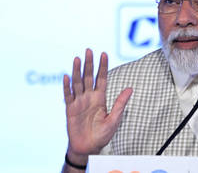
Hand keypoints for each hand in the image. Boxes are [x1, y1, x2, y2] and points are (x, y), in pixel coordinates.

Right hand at [63, 49, 132, 163]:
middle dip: (89, 63)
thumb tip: (131, 89)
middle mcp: (89, 97)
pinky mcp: (70, 109)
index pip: (102, 78)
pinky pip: (68, 96)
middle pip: (88, 77)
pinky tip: (66, 76)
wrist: (88, 147)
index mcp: (100, 98)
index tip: (104, 53)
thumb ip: (120, 103)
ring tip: (77, 58)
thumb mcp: (114, 119)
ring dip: (77, 71)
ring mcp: (79, 102)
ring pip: (78, 83)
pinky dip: (67, 86)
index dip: (103, 66)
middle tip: (89, 50)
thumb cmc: (102, 134)